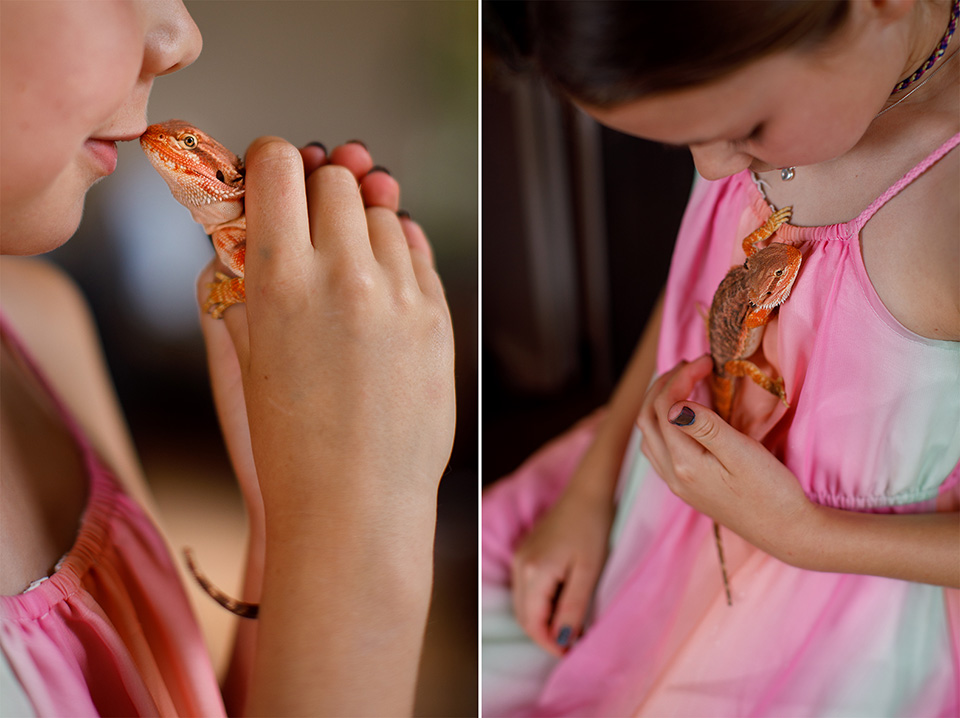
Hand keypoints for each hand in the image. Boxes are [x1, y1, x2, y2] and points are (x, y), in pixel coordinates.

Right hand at [199, 138, 454, 519]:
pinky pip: (418, 252)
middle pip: (337, 180)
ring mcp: (400, 294)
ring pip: (383, 212)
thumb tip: (250, 228)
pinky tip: (380, 288)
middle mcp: (345, 274)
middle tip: (310, 227)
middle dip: (318, 193)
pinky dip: (398, 255)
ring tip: (347, 271)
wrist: (356, 505)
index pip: (279, 165)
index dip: (272, 163)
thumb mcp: (246, 357)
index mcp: (281, 279)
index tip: (273, 175)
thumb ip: (244, 282)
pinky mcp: (438, 316)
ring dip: (361, 226)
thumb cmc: (291, 445)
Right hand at [511, 462, 615, 656]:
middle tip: (572, 644)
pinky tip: (563, 604)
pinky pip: (526, 589)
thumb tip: (562, 639)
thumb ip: (572, 607)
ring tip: (572, 625)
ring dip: (543, 620)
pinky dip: (541, 604)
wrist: (586, 493)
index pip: (532, 623)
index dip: (549, 643)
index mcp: (534, 572)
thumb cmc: (592, 528)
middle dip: (545, 634)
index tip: (570, 653)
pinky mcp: (525, 553)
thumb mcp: (588, 572)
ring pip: (523, 604)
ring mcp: (519, 558)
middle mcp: (520, 566)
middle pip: (523, 616)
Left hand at [636, 356, 811, 559]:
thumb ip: (706, 428)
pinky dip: (663, 424)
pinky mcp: (686, 488)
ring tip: (684, 382)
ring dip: (659, 404)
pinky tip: (683, 415)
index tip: (705, 361)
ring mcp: (676, 483)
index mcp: (684, 464)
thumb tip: (675, 404)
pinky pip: (659, 449)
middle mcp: (672, 474)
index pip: (665, 408)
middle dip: (663, 385)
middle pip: (648, 418)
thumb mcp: (743, 454)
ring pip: (649, 434)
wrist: (787, 533)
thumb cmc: (772, 493)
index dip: (680, 377)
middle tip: (691, 365)